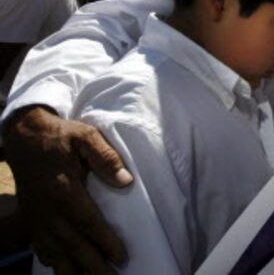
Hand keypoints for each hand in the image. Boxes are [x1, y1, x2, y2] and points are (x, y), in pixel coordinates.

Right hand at [3, 106, 131, 273]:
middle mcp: (47, 208)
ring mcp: (36, 216)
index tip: (121, 257)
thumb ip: (105, 156)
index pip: (87, 221)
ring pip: (55, 250)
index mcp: (63, 188)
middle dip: (92, 265)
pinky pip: (40, 246)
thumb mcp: (86, 136)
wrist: (24, 136)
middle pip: (72, 243)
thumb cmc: (61, 135)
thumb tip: (126, 180)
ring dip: (72, 269)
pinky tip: (63, 270)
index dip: (104, 241)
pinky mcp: (31, 218)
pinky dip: (52, 261)